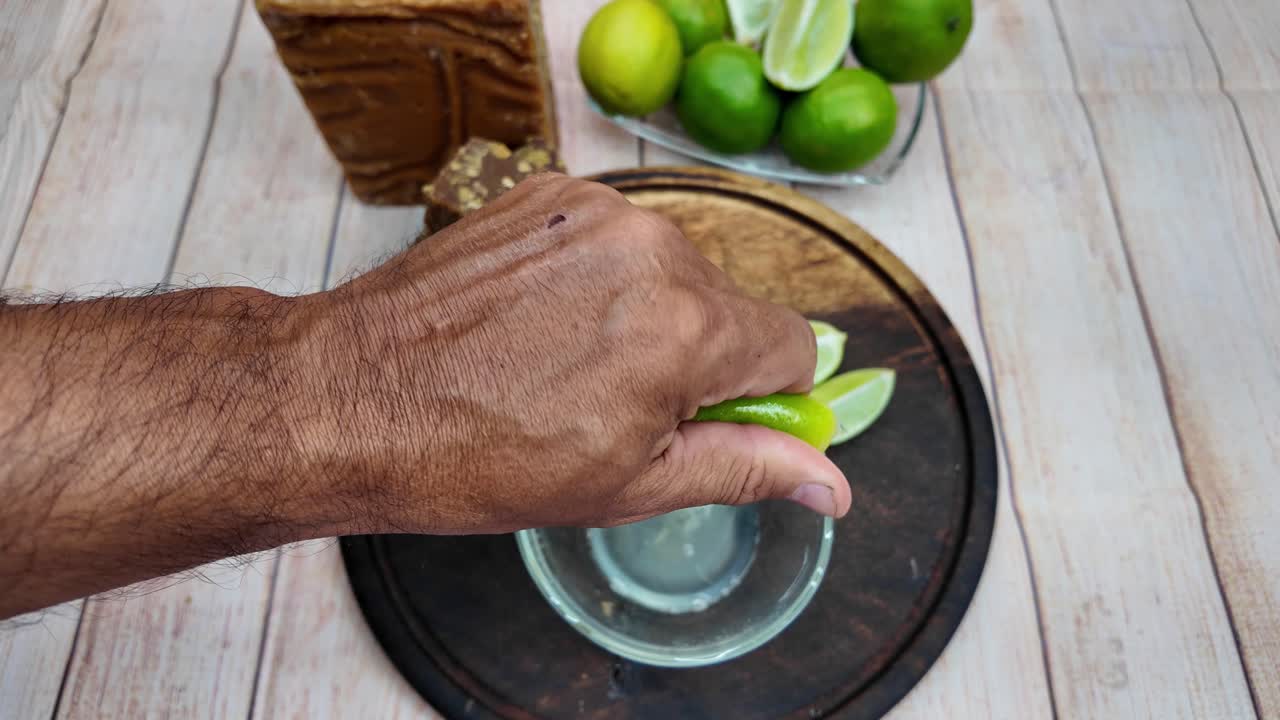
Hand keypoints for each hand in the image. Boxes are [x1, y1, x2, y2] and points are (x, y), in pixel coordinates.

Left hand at [292, 173, 850, 533]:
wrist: (350, 397)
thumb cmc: (478, 457)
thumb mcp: (630, 486)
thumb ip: (746, 468)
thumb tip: (834, 482)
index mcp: (686, 327)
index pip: (794, 345)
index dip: (763, 396)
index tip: (713, 422)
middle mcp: (652, 248)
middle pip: (729, 306)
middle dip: (696, 359)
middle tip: (616, 407)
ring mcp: (594, 212)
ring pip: (671, 270)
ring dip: (645, 315)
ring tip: (565, 364)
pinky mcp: (547, 192)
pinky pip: (613, 239)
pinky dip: (595, 278)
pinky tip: (539, 323)